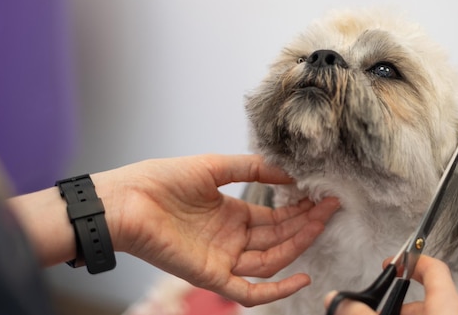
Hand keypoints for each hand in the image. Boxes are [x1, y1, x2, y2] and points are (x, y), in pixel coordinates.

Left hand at [96, 154, 339, 306]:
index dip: (299, 208)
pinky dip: (277, 290)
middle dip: (306, 223)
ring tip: (321, 222)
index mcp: (232, 215)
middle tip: (331, 206)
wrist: (126, 200)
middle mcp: (232, 238)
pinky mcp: (211, 276)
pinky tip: (302, 276)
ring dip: (298, 244)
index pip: (275, 217)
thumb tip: (289, 172)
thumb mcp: (214, 166)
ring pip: (271, 260)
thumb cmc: (161, 180)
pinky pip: (250, 291)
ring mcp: (223, 258)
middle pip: (279, 238)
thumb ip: (251, 168)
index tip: (321, 195)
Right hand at [323, 255, 457, 314]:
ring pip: (428, 314)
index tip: (393, 263)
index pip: (434, 267)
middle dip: (397, 301)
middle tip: (377, 308)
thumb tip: (337, 300)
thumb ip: (360, 312)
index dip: (411, 260)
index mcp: (447, 304)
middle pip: (427, 295)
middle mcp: (456, 314)